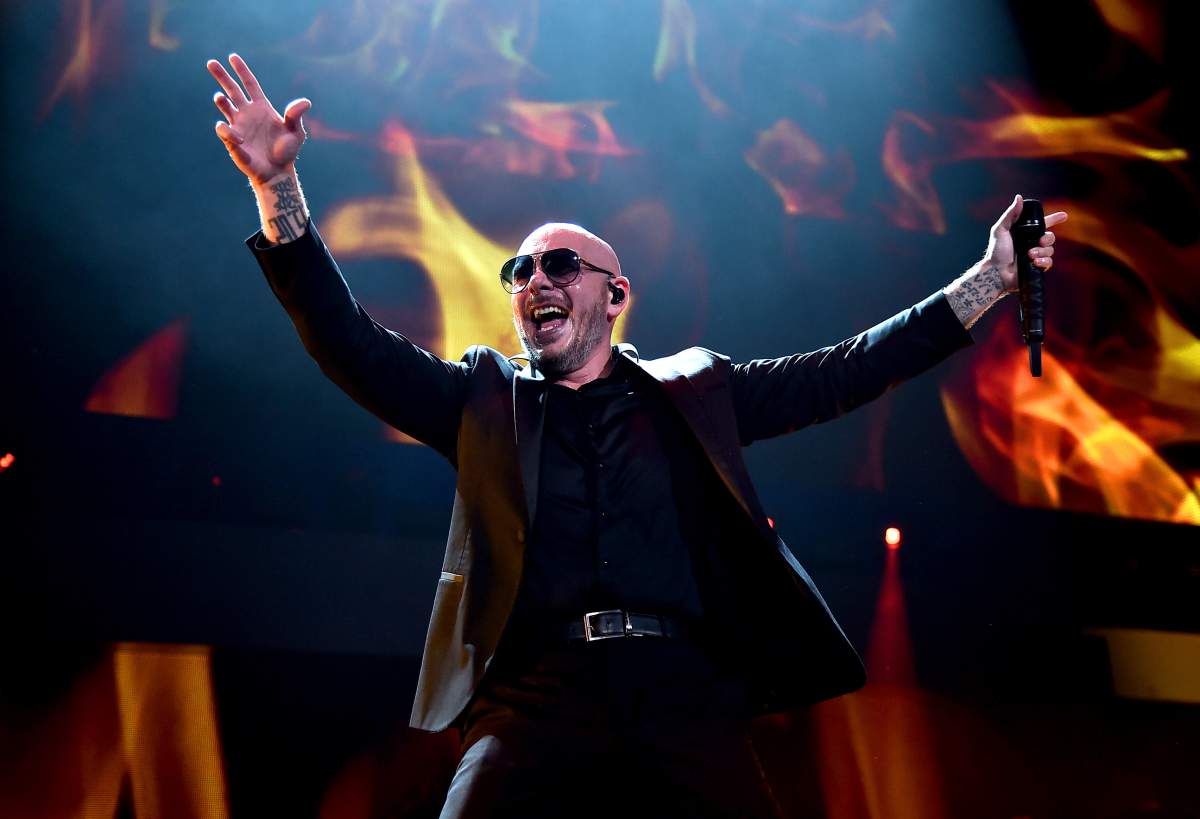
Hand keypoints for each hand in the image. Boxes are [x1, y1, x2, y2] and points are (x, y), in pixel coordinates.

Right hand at [207, 53, 311, 183]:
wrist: (278, 172)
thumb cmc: (287, 151)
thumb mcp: (296, 132)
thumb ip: (296, 116)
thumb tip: (305, 102)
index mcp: (262, 107)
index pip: (250, 84)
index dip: (241, 70)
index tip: (232, 57)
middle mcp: (247, 113)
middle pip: (232, 90)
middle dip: (222, 76)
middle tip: (211, 62)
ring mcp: (239, 126)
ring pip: (224, 106)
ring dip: (221, 101)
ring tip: (220, 97)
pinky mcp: (233, 141)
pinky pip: (225, 131)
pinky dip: (228, 131)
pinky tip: (240, 138)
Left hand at [986, 194, 1068, 290]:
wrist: (996, 272)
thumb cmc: (995, 252)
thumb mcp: (1000, 230)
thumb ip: (1010, 215)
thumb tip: (1019, 197)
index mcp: (1025, 233)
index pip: (1043, 224)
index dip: (1054, 219)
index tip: (1064, 216)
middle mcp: (1031, 243)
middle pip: (1050, 236)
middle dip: (1048, 238)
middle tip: (1039, 241)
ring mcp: (1035, 256)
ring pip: (1050, 250)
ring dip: (1042, 251)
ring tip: (1030, 255)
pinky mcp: (1037, 267)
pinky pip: (1049, 262)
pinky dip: (1044, 261)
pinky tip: (1035, 262)